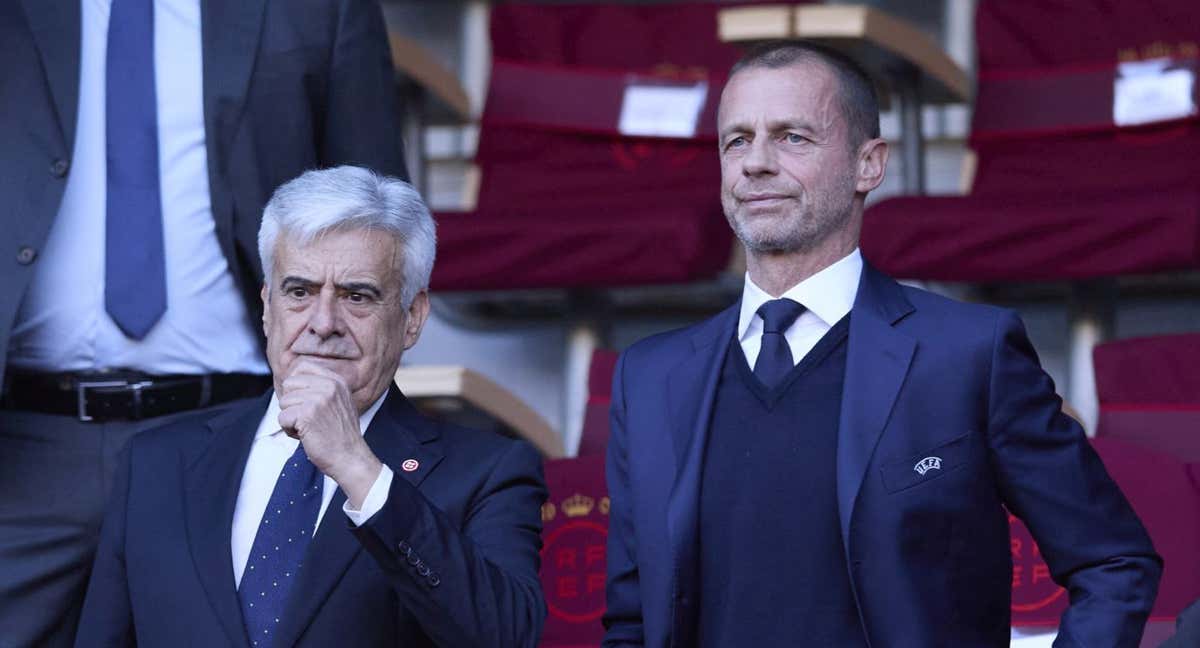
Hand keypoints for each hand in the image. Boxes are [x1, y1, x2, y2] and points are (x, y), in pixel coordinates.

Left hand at [277, 359, 381, 507]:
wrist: (350, 458)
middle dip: (292, 403)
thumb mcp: (339, 402)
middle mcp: (329, 385)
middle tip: (308, 418)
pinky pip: (282, 418)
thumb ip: (321, 387)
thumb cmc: (341, 434)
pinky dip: (289, 431)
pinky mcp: (307, 414)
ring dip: (291, 419)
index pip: (301, 367)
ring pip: (283, 402)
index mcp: (336, 380)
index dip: (295, 385)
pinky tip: (305, 436)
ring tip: (309, 428)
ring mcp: (318, 399)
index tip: (303, 401)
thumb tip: (292, 378)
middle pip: (289, 384)